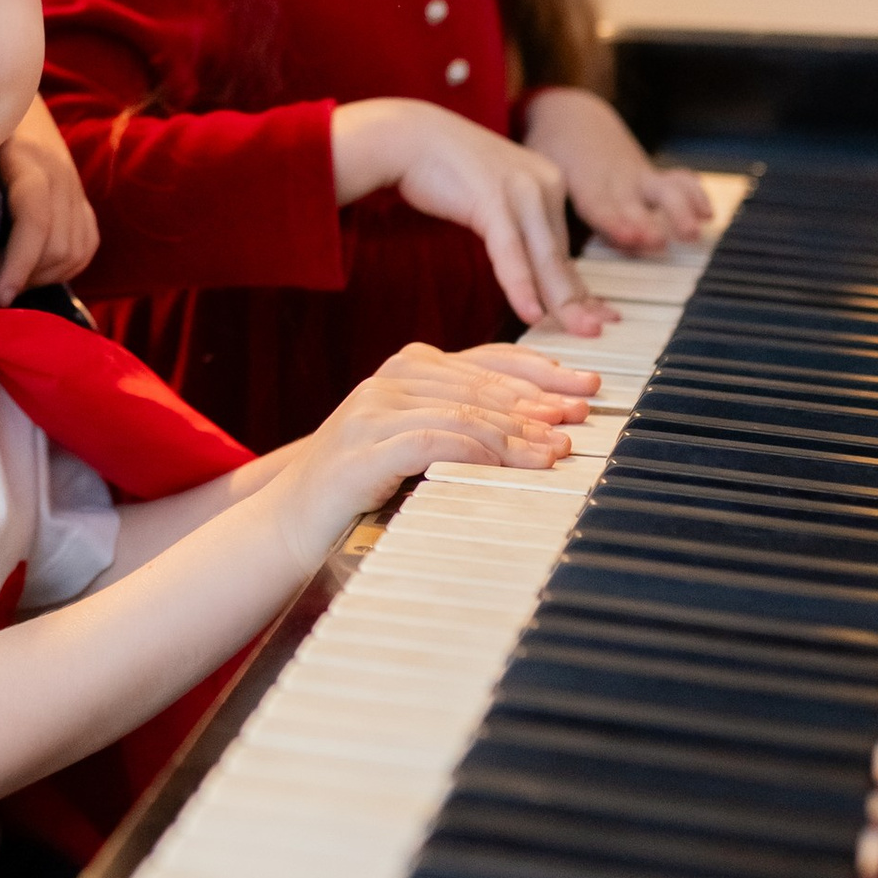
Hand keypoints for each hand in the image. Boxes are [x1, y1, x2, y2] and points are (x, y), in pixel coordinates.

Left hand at [0, 95, 98, 300]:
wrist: (13, 92)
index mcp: (30, 162)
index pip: (35, 221)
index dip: (19, 262)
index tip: (0, 296)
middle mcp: (61, 177)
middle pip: (55, 246)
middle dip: (18, 276)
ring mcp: (75, 189)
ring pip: (73, 252)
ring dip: (38, 276)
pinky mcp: (82, 201)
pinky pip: (85, 247)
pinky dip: (61, 269)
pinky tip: (30, 271)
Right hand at [279, 338, 594, 571]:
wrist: (292, 518)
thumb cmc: (363, 483)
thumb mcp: (417, 439)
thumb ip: (463, 420)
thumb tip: (543, 420)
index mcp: (408, 368)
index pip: (487, 359)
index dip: (541, 372)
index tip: (584, 387)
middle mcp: (391, 380)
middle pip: (482, 386)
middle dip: (538, 404)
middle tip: (579, 422)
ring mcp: (374, 411)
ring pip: (463, 413)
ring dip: (515, 434)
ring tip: (554, 453)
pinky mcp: (365, 448)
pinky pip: (432, 442)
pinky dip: (475, 452)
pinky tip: (505, 465)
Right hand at [331, 98, 595, 328]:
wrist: (404, 135)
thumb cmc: (442, 168)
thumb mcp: (492, 195)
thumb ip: (516, 224)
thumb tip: (531, 265)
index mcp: (548, 179)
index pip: (564, 244)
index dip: (577, 284)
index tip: (594, 313)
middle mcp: (544, 182)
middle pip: (560, 254)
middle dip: (579, 299)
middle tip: (597, 331)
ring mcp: (520, 189)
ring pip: (544, 257)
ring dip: (561, 301)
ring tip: (579, 331)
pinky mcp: (492, 198)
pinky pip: (510, 252)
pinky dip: (521, 286)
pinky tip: (531, 313)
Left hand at [520, 88, 714, 251]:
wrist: (569, 113)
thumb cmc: (547, 153)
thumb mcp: (531, 174)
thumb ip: (530, 212)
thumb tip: (520, 262)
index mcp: (583, 183)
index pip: (599, 205)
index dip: (616, 221)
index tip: (631, 234)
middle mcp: (614, 182)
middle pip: (633, 207)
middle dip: (645, 225)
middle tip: (658, 240)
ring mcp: (636, 178)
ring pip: (661, 191)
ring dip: (678, 211)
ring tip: (692, 231)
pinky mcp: (651, 176)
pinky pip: (678, 181)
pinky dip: (694, 194)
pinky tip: (708, 214)